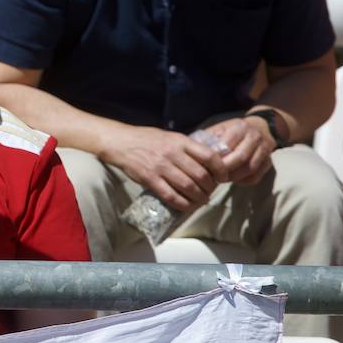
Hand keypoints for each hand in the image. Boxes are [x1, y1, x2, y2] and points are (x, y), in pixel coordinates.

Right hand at [104, 127, 228, 212]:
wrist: (119, 141)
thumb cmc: (146, 139)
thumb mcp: (169, 136)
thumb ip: (187, 148)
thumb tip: (207, 162)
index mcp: (180, 141)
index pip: (209, 156)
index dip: (221, 170)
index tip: (223, 177)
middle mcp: (172, 154)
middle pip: (201, 175)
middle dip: (210, 188)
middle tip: (210, 192)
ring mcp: (160, 167)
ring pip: (188, 188)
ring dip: (199, 198)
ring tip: (201, 200)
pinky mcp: (149, 179)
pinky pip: (171, 196)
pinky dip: (182, 204)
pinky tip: (187, 206)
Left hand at [203, 116, 274, 184]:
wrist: (261, 127)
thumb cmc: (233, 130)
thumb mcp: (220, 128)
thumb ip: (208, 138)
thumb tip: (191, 150)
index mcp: (240, 127)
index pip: (227, 145)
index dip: (215, 158)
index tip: (205, 165)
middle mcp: (255, 137)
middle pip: (240, 158)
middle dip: (225, 170)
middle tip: (213, 176)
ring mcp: (265, 150)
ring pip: (249, 169)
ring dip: (234, 177)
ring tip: (221, 180)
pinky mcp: (269, 162)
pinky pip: (256, 176)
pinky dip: (244, 181)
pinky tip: (234, 180)